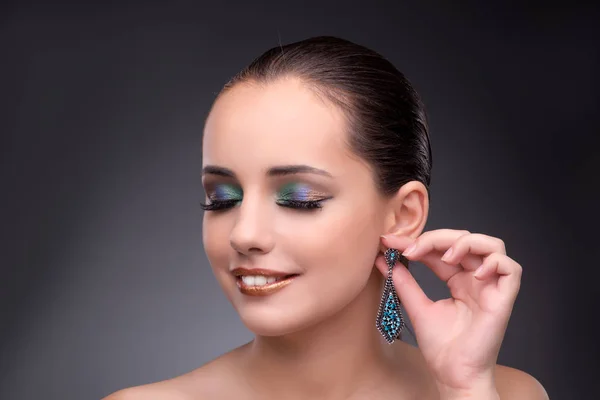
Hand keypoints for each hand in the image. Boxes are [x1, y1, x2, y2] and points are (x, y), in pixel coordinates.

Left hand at [377, 229, 521, 398]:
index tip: (390, 241)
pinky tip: (473, 273)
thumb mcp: (416, 306)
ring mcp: (491, 288)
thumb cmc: (440, 347)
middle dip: (437, 237)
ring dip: (466, 243)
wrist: (453, 374)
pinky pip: (510, 269)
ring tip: (445, 256)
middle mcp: (476, 280)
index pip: (441, 249)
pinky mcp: (504, 299)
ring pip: (492, 246)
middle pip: (465, 239)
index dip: (418, 241)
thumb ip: (403, 280)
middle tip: (412, 248)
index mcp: (458, 280)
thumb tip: (382, 257)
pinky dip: (493, 262)